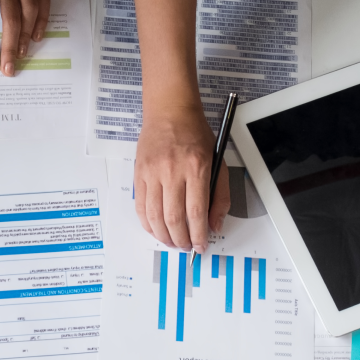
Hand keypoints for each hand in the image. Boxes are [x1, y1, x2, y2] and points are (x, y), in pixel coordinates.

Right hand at [134, 107, 229, 252]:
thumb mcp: (218, 162)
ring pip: (155, 216)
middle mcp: (173, 171)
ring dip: (163, 236)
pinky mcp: (139, 173)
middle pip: (174, 218)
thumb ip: (219, 196)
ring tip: (172, 242)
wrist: (169, 112)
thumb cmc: (195, 135)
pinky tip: (155, 230)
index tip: (201, 246)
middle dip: (181, 240)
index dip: (199, 235)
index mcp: (196, 168)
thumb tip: (215, 224)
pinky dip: (147, 223)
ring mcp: (153, 172)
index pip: (196, 212)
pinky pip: (140, 206)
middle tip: (186, 247)